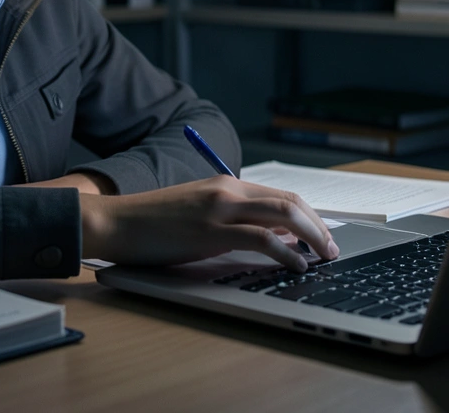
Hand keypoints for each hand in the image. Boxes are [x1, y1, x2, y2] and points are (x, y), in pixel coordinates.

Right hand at [80, 176, 338, 271]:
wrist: (115, 222)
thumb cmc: (151, 224)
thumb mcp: (197, 214)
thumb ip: (231, 220)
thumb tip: (272, 236)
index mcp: (225, 184)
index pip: (281, 195)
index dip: (309, 215)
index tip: (322, 235)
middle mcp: (227, 190)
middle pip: (290, 202)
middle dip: (319, 225)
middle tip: (333, 248)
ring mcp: (220, 208)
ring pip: (284, 215)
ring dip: (312, 237)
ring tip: (325, 257)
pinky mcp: (211, 231)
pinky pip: (262, 239)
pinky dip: (287, 252)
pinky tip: (297, 264)